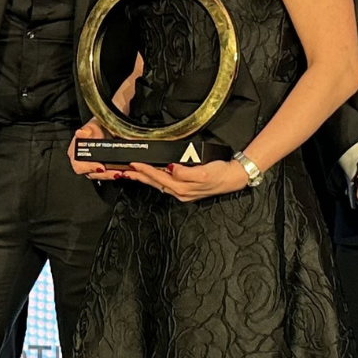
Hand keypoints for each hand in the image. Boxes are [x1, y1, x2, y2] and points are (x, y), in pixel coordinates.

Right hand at [70, 120, 127, 180]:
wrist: (106, 127)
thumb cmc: (96, 127)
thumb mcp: (91, 126)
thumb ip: (86, 130)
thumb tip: (80, 133)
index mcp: (75, 152)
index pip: (78, 165)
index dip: (89, 168)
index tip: (100, 167)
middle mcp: (82, 161)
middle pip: (90, 174)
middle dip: (103, 174)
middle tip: (115, 172)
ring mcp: (92, 166)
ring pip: (99, 176)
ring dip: (110, 175)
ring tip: (119, 172)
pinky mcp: (101, 168)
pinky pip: (106, 174)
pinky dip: (113, 173)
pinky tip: (121, 171)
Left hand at [126, 158, 248, 202]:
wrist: (234, 178)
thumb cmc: (220, 174)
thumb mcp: (204, 172)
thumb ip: (186, 173)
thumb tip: (171, 169)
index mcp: (182, 188)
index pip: (158, 177)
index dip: (145, 170)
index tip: (134, 164)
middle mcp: (180, 192)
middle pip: (154, 183)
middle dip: (138, 177)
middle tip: (123, 171)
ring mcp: (182, 192)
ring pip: (158, 184)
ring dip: (144, 179)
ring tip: (131, 174)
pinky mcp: (186, 189)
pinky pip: (165, 184)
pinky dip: (155, 180)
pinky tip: (150, 176)